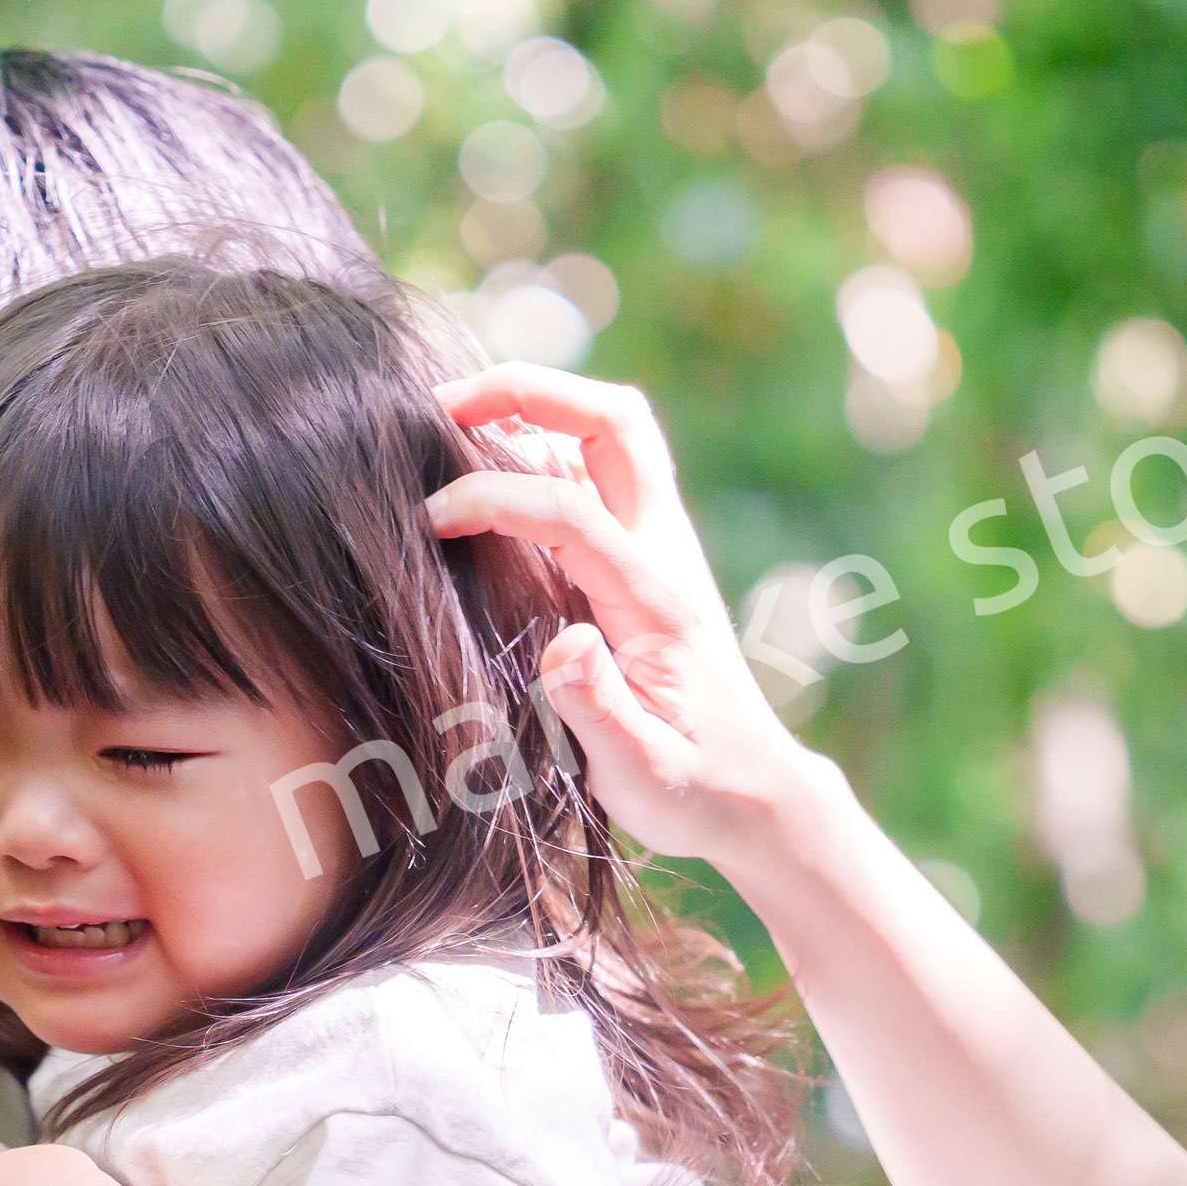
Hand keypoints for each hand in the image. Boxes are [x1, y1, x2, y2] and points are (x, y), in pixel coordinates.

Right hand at [428, 365, 834, 870]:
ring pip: (613, 430)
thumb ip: (599, 712)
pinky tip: (488, 466)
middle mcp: (666, 553)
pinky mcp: (649, 555)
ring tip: (452, 416)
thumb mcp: (644, 777)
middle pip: (614, 420)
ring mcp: (662, 545)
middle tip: (440, 403)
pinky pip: (601, 466)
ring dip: (538, 404)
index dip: (493, 497)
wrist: (758, 794)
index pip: (571, 510)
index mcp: (657, 601)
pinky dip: (545, 441)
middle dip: (528, 391)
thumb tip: (564, 647)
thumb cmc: (694, 791)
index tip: (428, 520)